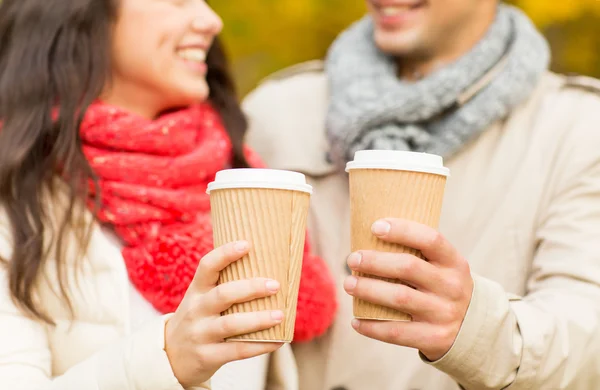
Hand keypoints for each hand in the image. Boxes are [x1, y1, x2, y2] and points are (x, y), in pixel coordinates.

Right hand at [165, 241, 283, 387]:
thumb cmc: (198, 319)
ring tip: (280, 315)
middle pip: (223, 294)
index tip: (247, 244)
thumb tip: (268, 268)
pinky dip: (260, 346)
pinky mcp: (207, 356)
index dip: (225, 254)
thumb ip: (224, 285)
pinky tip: (278, 341)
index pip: (207, 266)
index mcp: (197, 291)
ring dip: (258, 319)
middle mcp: (196, 310)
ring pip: (231, 324)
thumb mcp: (201, 299)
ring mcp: (200, 334)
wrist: (170, 357)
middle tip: (275, 284)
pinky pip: (236, 350)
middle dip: (251, 288)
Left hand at [344, 218, 472, 360]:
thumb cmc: (442, 288)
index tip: (375, 227)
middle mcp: (452, 287)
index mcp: (454, 263)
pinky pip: (397, 332)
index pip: (431, 239)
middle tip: (352, 259)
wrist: (473, 329)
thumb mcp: (443, 268)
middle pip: (408, 267)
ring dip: (368, 290)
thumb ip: (417, 255)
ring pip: (399, 298)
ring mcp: (443, 313)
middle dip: (375, 261)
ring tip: (349, 284)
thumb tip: (369, 239)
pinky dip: (372, 326)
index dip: (402, 231)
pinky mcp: (433, 338)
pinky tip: (355, 321)